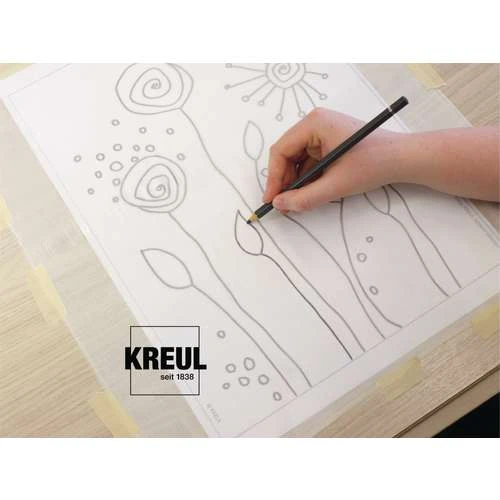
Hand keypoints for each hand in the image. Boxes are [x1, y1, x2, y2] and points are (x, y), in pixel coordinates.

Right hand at [263, 107, 403, 211]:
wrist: (403, 158)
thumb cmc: (373, 164)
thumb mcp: (336, 185)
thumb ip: (304, 198)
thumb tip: (279, 204)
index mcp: (314, 123)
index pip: (280, 151)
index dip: (274, 178)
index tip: (272, 200)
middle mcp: (315, 123)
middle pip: (287, 154)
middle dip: (285, 180)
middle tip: (284, 204)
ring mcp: (322, 132)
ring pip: (297, 160)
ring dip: (296, 181)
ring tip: (298, 200)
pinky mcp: (329, 142)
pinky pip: (309, 161)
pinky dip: (307, 178)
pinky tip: (310, 192)